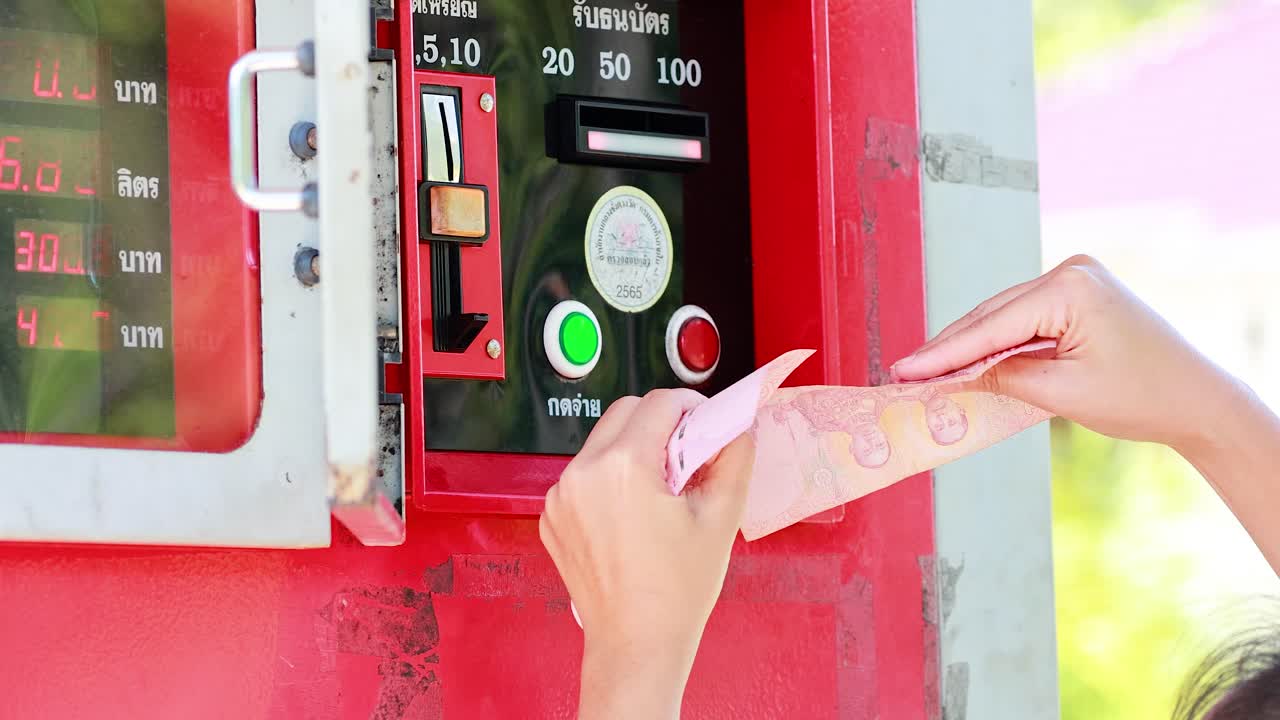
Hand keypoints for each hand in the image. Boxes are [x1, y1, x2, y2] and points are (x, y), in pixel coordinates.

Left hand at [540, 388, 755, 719]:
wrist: (636, 645)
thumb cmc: (676, 591)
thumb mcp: (720, 518)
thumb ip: (734, 456)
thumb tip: (737, 423)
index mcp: (624, 467)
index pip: (660, 403)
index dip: (691, 407)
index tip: (706, 426)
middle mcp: (583, 474)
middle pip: (626, 412)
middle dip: (660, 423)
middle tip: (688, 456)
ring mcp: (560, 497)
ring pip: (603, 442)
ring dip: (633, 450)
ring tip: (660, 492)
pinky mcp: (552, 517)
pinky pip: (584, 476)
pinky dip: (609, 480)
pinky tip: (633, 515)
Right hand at [892, 255, 1279, 572]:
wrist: (1198, 400)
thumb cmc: (1143, 396)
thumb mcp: (1062, 392)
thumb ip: (1004, 376)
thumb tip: (959, 374)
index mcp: (1070, 287)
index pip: (990, 324)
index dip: (943, 353)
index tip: (904, 370)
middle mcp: (1071, 272)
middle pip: (991, 314)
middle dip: (949, 347)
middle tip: (904, 372)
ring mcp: (1076, 280)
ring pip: (1003, 316)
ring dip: (969, 345)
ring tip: (926, 370)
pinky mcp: (1078, 297)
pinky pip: (1023, 319)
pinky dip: (996, 342)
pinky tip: (967, 360)